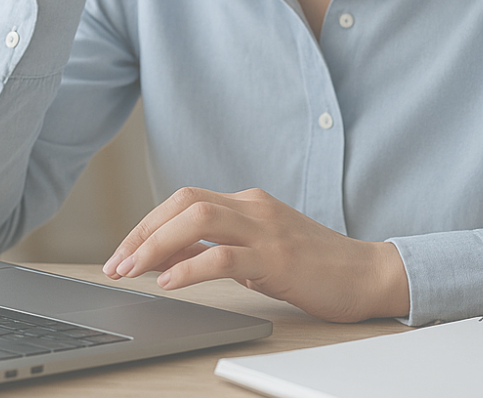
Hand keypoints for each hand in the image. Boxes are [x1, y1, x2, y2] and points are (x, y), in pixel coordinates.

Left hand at [102, 186, 410, 322]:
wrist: (366, 273)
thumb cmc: (313, 265)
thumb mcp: (260, 249)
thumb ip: (221, 245)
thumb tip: (169, 258)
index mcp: (247, 201)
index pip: (184, 199)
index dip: (147, 223)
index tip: (123, 252)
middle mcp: (253, 206)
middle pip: (183, 202)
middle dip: (143, 231)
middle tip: (116, 263)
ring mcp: (265, 229)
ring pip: (198, 219)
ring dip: (156, 244)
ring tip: (132, 270)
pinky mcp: (277, 258)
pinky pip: (224, 255)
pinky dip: (191, 267)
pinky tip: (170, 282)